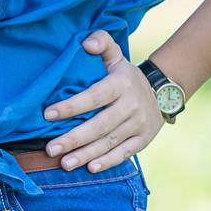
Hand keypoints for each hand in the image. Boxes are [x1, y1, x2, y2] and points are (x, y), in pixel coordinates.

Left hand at [39, 30, 163, 172]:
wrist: (162, 92)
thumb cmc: (125, 75)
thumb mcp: (116, 55)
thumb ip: (102, 42)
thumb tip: (86, 43)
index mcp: (121, 84)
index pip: (94, 96)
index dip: (72, 106)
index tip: (48, 114)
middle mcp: (131, 106)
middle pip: (99, 125)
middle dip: (74, 138)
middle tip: (50, 148)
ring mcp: (139, 125)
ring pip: (109, 142)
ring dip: (86, 155)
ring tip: (64, 163)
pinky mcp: (143, 140)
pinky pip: (125, 153)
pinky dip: (108, 162)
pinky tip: (90, 168)